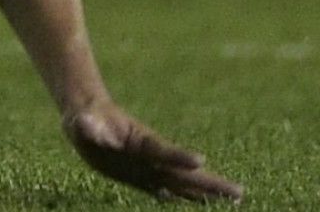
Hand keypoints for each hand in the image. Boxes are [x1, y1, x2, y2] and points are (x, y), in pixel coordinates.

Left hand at [63, 103, 242, 201]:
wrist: (87, 120)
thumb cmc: (85, 119)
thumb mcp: (81, 122)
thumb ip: (86, 126)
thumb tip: (82, 125)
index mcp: (140, 141)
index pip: (163, 150)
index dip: (179, 156)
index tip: (200, 161)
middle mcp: (150, 156)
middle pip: (185, 173)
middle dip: (211, 183)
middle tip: (240, 192)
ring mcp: (148, 167)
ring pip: (182, 183)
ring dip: (205, 193)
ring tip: (234, 200)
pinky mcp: (141, 177)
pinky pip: (164, 190)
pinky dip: (180, 198)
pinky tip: (197, 205)